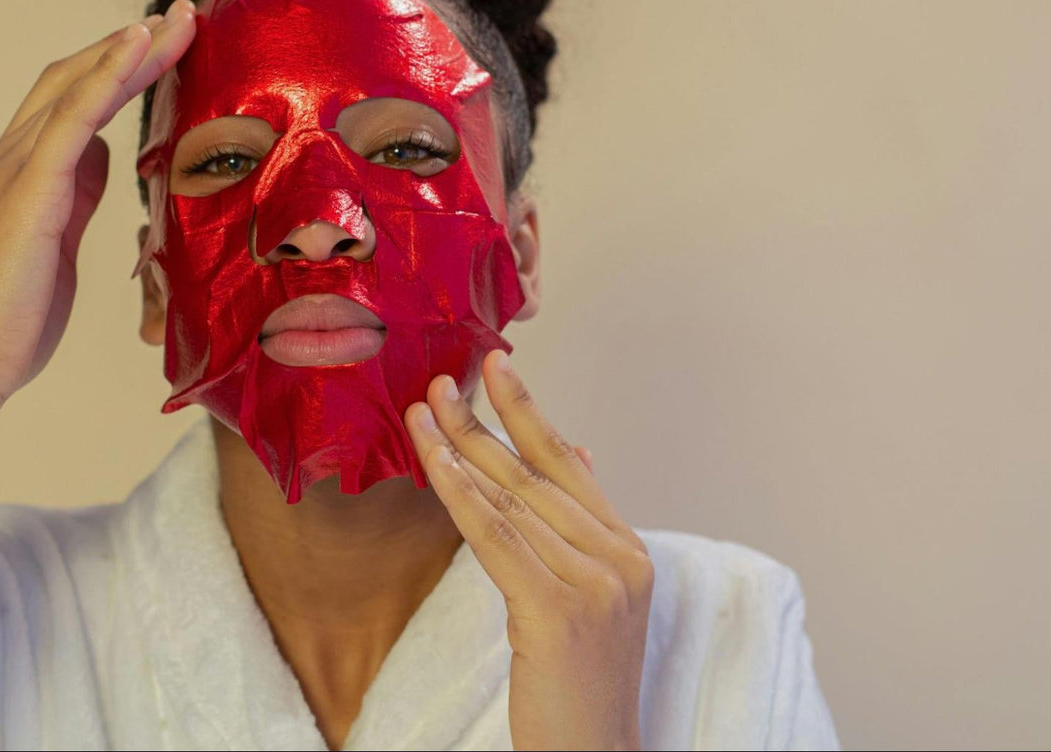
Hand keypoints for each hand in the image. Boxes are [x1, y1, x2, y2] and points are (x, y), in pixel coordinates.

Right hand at [0, 0, 196, 413]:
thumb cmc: (7, 322)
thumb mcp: (54, 247)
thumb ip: (73, 197)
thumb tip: (103, 160)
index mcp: (9, 174)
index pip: (66, 105)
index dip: (113, 71)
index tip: (160, 47)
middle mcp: (2, 158)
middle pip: (71, 81)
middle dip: (127, 46)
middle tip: (181, 16)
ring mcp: (8, 168)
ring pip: (75, 87)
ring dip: (131, 49)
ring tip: (178, 20)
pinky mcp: (27, 190)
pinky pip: (73, 117)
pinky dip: (108, 74)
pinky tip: (140, 44)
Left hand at [402, 350, 652, 750]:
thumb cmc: (580, 684)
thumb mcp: (593, 595)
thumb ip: (580, 526)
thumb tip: (578, 450)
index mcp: (627, 550)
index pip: (569, 464)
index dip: (530, 411)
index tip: (497, 366)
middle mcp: (619, 558)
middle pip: (535, 475)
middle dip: (482, 423)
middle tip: (439, 382)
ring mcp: (595, 584)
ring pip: (511, 501)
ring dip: (460, 450)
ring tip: (422, 413)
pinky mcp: (560, 611)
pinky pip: (497, 539)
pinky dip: (461, 496)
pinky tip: (435, 465)